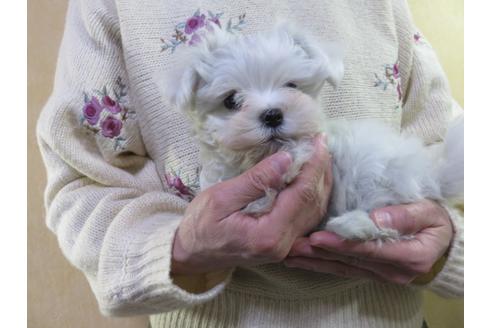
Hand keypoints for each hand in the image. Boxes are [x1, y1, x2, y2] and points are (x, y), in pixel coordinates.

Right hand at [172, 135, 331, 274]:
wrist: (191, 253)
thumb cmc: (200, 225)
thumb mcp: (221, 198)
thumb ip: (255, 180)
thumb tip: (286, 159)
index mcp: (268, 234)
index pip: (301, 195)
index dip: (313, 166)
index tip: (318, 141)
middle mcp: (283, 245)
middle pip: (314, 203)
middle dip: (321, 170)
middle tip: (322, 142)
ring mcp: (285, 248)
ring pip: (314, 211)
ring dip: (320, 182)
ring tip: (320, 155)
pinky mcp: (283, 244)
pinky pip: (306, 217)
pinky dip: (313, 194)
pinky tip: (312, 178)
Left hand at [286, 200, 452, 284]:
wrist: (445, 245)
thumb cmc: (437, 224)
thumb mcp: (430, 213)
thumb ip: (406, 216)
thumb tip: (377, 218)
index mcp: (408, 255)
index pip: (368, 249)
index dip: (341, 243)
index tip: (317, 237)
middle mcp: (391, 271)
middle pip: (349, 260)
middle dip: (318, 253)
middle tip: (292, 245)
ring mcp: (380, 274)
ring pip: (341, 267)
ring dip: (314, 261)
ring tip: (289, 254)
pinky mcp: (371, 273)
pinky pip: (343, 269)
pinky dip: (321, 265)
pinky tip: (303, 261)